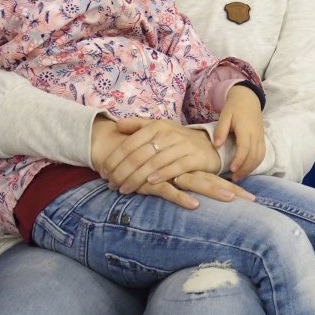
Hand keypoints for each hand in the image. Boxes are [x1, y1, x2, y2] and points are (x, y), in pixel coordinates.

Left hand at [91, 116, 219, 200]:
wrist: (210, 145)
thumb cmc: (179, 140)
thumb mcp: (160, 128)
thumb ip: (138, 126)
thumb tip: (117, 125)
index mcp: (157, 126)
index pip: (130, 144)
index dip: (114, 159)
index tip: (103, 172)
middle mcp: (168, 134)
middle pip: (139, 155)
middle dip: (122, 172)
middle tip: (111, 184)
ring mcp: (182, 145)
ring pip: (154, 163)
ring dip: (137, 178)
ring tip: (124, 189)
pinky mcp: (195, 157)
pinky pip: (175, 167)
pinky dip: (162, 175)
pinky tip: (150, 183)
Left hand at [214, 84, 266, 180]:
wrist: (248, 98)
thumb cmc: (234, 107)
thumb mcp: (225, 115)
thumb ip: (221, 130)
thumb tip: (217, 146)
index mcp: (246, 129)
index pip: (245, 148)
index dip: (239, 160)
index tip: (232, 170)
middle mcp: (256, 135)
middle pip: (254, 156)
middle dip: (245, 169)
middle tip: (234, 179)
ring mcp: (261, 137)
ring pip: (259, 157)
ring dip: (250, 168)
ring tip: (239, 177)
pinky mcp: (262, 139)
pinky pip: (262, 154)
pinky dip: (255, 164)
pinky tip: (247, 169)